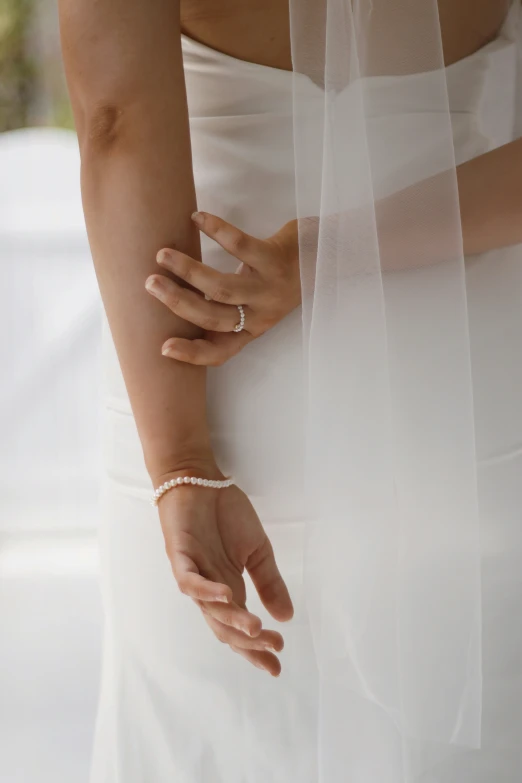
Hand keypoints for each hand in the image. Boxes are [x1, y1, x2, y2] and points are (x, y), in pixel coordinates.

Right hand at [145, 212, 300, 365]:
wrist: (328, 255)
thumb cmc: (282, 278)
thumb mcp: (256, 302)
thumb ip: (226, 308)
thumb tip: (176, 300)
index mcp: (253, 328)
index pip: (222, 352)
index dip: (193, 355)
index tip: (163, 348)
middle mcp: (262, 314)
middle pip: (214, 318)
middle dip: (178, 303)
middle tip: (150, 284)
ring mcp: (270, 288)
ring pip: (223, 287)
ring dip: (189, 271)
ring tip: (163, 254)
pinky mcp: (276, 259)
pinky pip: (240, 245)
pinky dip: (215, 230)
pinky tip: (197, 218)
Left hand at [154, 464, 293, 675]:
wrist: (199, 480)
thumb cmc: (225, 514)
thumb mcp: (257, 550)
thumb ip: (269, 582)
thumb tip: (287, 617)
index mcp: (228, 587)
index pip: (241, 627)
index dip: (256, 649)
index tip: (277, 667)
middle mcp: (209, 587)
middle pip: (224, 627)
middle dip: (248, 643)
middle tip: (273, 651)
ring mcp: (193, 572)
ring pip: (209, 608)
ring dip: (232, 620)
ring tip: (256, 629)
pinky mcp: (179, 555)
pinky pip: (189, 580)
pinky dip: (205, 590)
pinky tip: (226, 595)